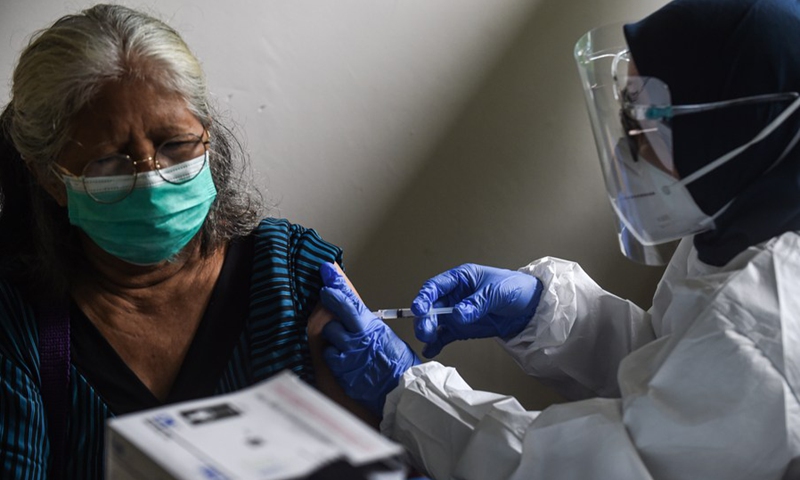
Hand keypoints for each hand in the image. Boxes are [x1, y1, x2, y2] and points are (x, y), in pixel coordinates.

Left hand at [319, 262, 420, 414]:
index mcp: (369, 328)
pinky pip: (330, 360)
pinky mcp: (342, 374)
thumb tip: (352, 313)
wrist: (402, 388)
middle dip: (332, 318)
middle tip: (332, 310)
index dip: (335, 285)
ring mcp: (347, 359)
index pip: (348, 302)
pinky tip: (348, 361)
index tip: (326, 272)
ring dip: (335, 341)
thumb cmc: (399, 362)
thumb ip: (366, 324)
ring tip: (350, 347)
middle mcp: (355, 342)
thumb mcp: (385, 335)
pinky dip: (336, 359)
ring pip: (329, 341)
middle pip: (330, 321)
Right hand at [411, 263, 542, 357]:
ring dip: (428, 331)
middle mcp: (454, 295)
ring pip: (434, 322)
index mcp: (460, 279)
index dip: (425, 296)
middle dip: (425, 318)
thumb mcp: (496, 292)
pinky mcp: (461, 328)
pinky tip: (430, 350)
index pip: (436, 286)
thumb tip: (458, 315)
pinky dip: (436, 343)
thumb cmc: (514, 288)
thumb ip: (476, 303)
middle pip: (431, 306)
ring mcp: (456, 313)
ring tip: (429, 340)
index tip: (419, 308)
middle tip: (425, 330)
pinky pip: (444, 335)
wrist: (530, 307)